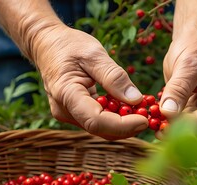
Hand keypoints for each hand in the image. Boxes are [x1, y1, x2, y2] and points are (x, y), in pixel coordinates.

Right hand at [32, 25, 147, 138]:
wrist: (46, 44)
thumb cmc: (68, 45)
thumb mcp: (93, 54)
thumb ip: (114, 77)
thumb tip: (136, 100)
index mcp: (66, 94)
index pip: (96, 121)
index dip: (123, 125)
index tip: (145, 119)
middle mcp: (65, 111)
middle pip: (100, 129)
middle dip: (127, 126)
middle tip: (150, 115)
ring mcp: (68, 114)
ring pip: (101, 128)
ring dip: (123, 123)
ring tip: (142, 109)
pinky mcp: (75, 113)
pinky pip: (98, 120)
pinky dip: (115, 117)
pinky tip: (128, 106)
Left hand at [159, 29, 196, 132]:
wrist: (192, 39)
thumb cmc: (196, 46)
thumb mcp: (188, 64)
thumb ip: (179, 88)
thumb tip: (168, 113)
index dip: (192, 125)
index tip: (170, 127)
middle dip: (180, 131)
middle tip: (158, 133)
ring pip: (189, 127)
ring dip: (172, 129)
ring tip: (153, 128)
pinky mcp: (189, 108)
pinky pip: (179, 120)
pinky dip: (167, 122)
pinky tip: (153, 122)